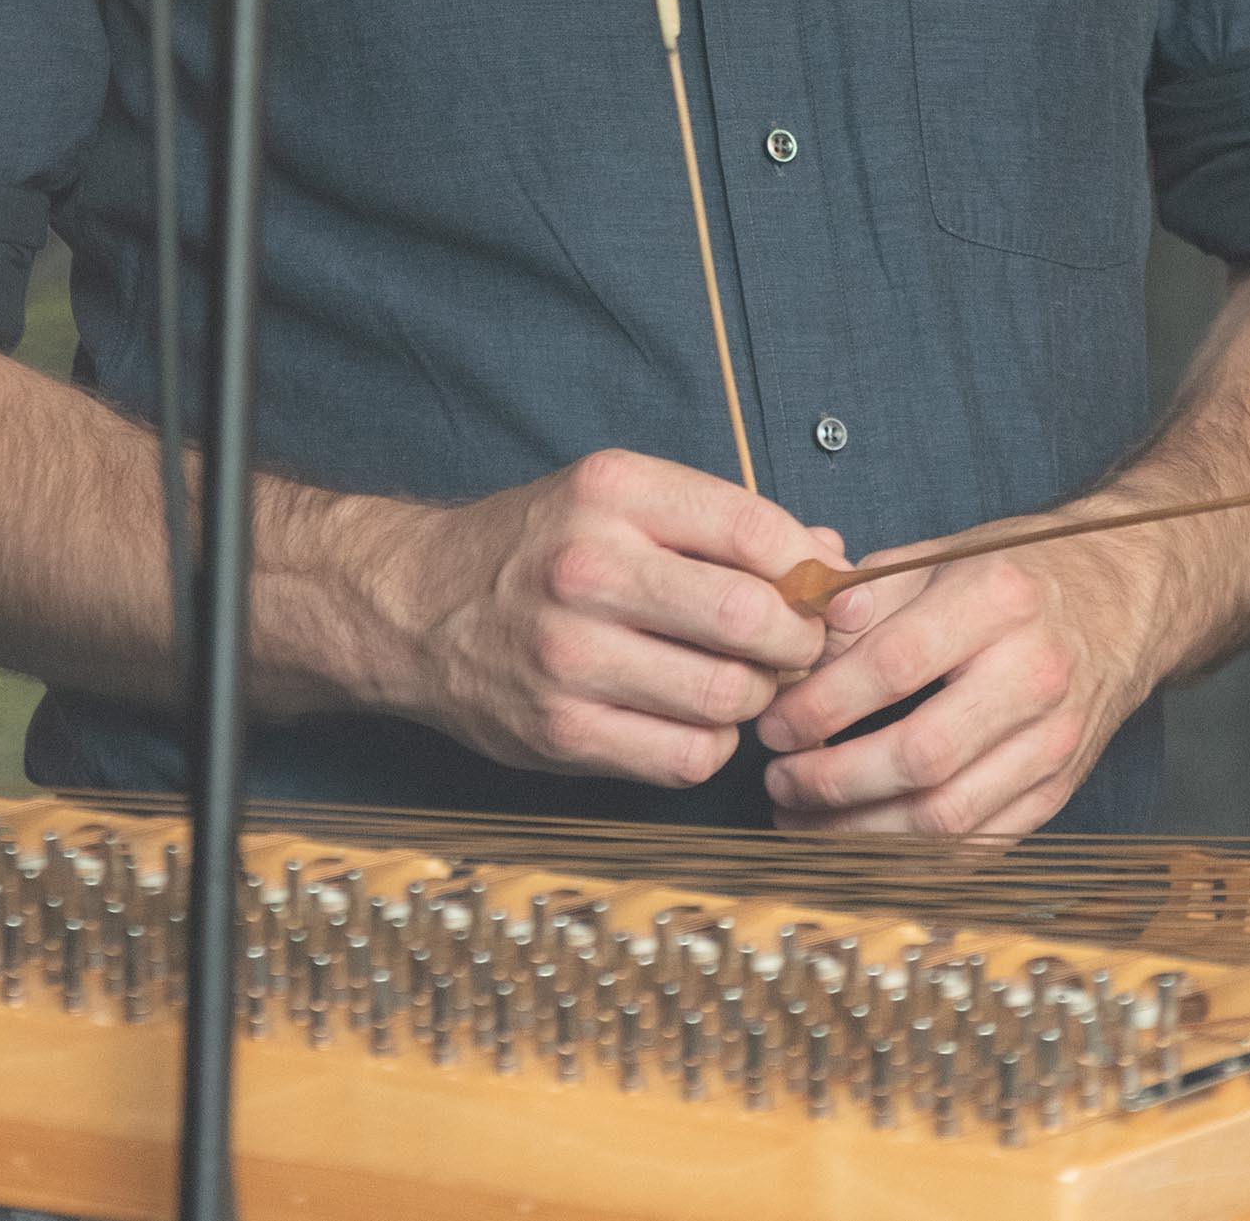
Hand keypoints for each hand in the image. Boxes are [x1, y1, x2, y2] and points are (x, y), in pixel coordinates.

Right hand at [359, 450, 844, 789]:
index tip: (820, 589)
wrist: (418, 607)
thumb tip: (831, 558)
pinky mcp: (562, 730)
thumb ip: (723, 523)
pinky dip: (712, 743)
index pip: (753, 529)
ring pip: (727, 695)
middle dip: (796, 639)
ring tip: (739, 679)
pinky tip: (694, 717)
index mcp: (611, 492)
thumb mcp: (618, 499)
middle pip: (748, 616)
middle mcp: (588, 567)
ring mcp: (571, 655)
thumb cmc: (539, 547)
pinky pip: (686, 756)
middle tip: (794, 644)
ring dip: (755, 696)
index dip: (809, 567)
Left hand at [754, 516, 1168, 835]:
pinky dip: (912, 857)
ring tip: (802, 820)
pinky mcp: (1059, 789)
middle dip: (834, 781)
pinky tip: (860, 841)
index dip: (822, 705)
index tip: (774, 723)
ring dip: (861, 832)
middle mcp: (1033, 674)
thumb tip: (802, 636)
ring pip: (949, 816)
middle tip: (780, 780)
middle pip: (921, 755)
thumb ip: (869, 592)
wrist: (1122, 601)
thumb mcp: (943, 551)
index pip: (894, 666)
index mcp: (997, 600)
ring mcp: (1053, 741)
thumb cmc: (1015, 575)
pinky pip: (980, 843)